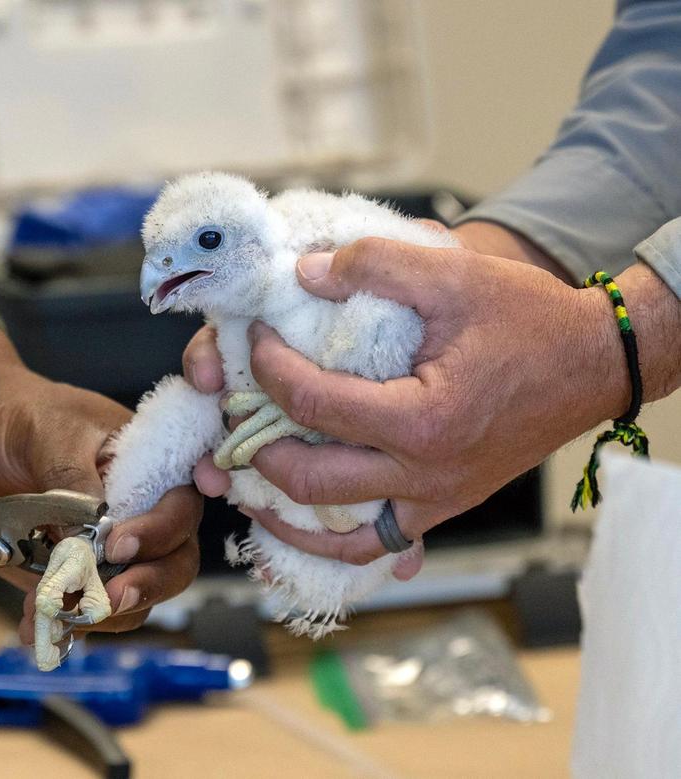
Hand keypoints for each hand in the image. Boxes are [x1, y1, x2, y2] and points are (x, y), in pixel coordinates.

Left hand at [0, 329, 202, 640]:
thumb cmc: (22, 414)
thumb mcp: (52, 432)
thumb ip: (75, 479)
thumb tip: (90, 535)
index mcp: (151, 468)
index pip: (180, 510)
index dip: (159, 534)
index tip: (116, 546)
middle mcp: (141, 514)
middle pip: (173, 564)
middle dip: (144, 587)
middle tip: (104, 598)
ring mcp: (108, 551)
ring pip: (133, 599)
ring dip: (97, 614)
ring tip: (51, 613)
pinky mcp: (71, 576)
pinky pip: (83, 611)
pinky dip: (62, 626)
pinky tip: (31, 627)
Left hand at [183, 236, 680, 568]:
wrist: (593, 362)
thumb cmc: (529, 318)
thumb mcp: (455, 273)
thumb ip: (375, 265)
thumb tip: (302, 273)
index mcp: (422, 419)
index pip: (310, 403)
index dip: (266, 367)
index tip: (253, 338)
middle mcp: (426, 475)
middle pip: (310, 482)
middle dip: (256, 449)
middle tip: (233, 413)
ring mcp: (436, 501)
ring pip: (338, 535)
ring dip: (281, 513)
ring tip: (244, 482)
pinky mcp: (443, 509)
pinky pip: (375, 544)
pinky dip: (328, 538)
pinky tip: (298, 518)